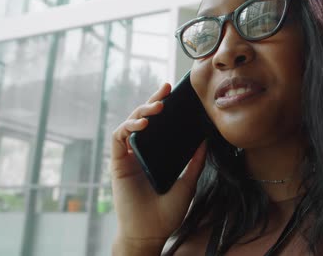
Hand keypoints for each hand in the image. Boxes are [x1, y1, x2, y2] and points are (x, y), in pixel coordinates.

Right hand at [110, 83, 206, 252]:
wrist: (150, 233)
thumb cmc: (166, 213)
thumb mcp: (187, 184)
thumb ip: (194, 164)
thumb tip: (205, 142)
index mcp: (155, 155)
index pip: (158, 125)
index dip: (163, 108)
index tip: (174, 94)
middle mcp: (140, 152)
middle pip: (143, 119)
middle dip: (153, 101)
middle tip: (165, 89)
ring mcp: (128, 157)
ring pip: (129, 124)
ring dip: (142, 112)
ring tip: (157, 107)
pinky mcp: (118, 163)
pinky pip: (118, 138)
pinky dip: (129, 127)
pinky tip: (143, 125)